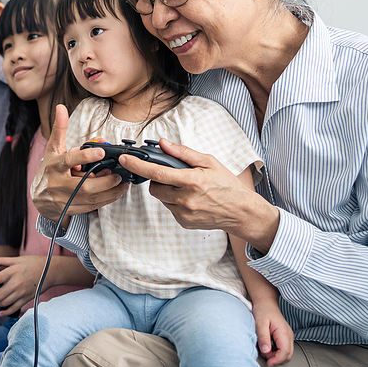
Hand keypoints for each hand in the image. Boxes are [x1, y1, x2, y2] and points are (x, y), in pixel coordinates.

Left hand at [0, 255, 44, 315]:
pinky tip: (1, 312)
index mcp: (12, 272)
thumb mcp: (18, 259)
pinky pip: (14, 308)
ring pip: (4, 303)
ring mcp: (21, 293)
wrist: (50, 271)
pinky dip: (6, 312)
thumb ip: (4, 260)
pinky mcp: (26, 299)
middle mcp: (15, 284)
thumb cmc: (35, 263)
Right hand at [30, 105, 129, 222]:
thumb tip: (61, 107)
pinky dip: (105, 200)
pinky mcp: (69, 210)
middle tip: (118, 174)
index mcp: (53, 166)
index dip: (85, 156)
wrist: (39, 197)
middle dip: (104, 181)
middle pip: (84, 185)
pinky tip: (115, 193)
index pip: (69, 160)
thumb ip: (60, 129)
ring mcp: (62, 199)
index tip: (101, 151)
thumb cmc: (50, 169)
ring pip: (90, 198)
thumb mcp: (53, 149)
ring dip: (109, 192)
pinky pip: (90, 207)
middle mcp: (57, 184)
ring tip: (122, 184)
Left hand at [120, 139, 278, 251]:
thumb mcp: (209, 162)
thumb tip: (163, 144)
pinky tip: (189, 198)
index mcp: (191, 181)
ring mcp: (184, 213)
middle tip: (171, 175)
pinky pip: (169, 208)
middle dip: (156, 179)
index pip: (157, 173)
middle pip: (154, 187)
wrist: (242, 212)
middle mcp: (185, 199)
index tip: (125, 159)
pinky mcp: (184, 222)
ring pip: (161, 198)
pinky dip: (173, 201)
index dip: (138, 165)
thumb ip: (183, 153)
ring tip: (185, 187)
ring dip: (166, 190)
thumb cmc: (227, 185)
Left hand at [252, 299, 293, 365]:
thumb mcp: (260, 323)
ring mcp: (288, 336)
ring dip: (276, 355)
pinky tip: (268, 345)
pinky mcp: (285, 337)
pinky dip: (277, 351)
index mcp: (284, 332)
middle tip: (264, 353)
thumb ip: (263, 337)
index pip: (285, 352)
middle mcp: (289, 336)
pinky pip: (284, 348)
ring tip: (265, 348)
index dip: (277, 359)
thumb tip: (266, 351)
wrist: (266, 303)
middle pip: (288, 355)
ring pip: (287, 353)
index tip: (268, 362)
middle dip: (276, 358)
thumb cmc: (263, 311)